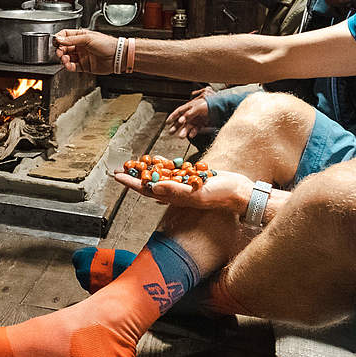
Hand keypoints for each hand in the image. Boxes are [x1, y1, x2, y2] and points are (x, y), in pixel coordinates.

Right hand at [55, 28, 116, 73]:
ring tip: (64, 59)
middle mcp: (80, 46)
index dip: (59, 38)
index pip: (66, 35)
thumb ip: (73, 39)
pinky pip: (73, 67)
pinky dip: (68, 66)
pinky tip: (68, 65)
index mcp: (81, 36)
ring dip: (63, 58)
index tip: (56, 41)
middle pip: (65, 47)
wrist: (117, 56)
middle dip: (60, 50)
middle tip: (60, 52)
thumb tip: (60, 39)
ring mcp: (82, 56)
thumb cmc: (107, 44)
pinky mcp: (84, 66)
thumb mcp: (88, 38)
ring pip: (67, 57)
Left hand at [113, 166, 250, 212]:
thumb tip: (153, 187)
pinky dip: (164, 163)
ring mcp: (184, 183)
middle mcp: (176, 192)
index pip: (146, 190)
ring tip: (133, 162)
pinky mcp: (191, 176)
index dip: (131, 183)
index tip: (117, 176)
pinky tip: (156, 158)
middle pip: (149, 182)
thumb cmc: (220, 195)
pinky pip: (173, 169)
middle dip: (134, 175)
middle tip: (119, 167)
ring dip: (147, 169)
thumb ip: (175, 191)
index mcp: (174, 198)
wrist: (239, 191)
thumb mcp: (197, 194)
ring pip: (160, 175)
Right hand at [166, 92, 211, 138]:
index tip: (167, 122)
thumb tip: (181, 119)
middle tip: (171, 132)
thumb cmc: (211, 104)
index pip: (179, 111)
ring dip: (184, 131)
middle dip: (176, 126)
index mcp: (190, 106)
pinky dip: (193, 132)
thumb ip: (190, 113)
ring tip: (180, 136)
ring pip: (188, 126)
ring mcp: (197, 119)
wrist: (222, 108)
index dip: (173, 116)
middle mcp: (192, 113)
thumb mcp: (199, 106)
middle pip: (182, 121)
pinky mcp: (202, 124)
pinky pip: (196, 129)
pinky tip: (191, 135)